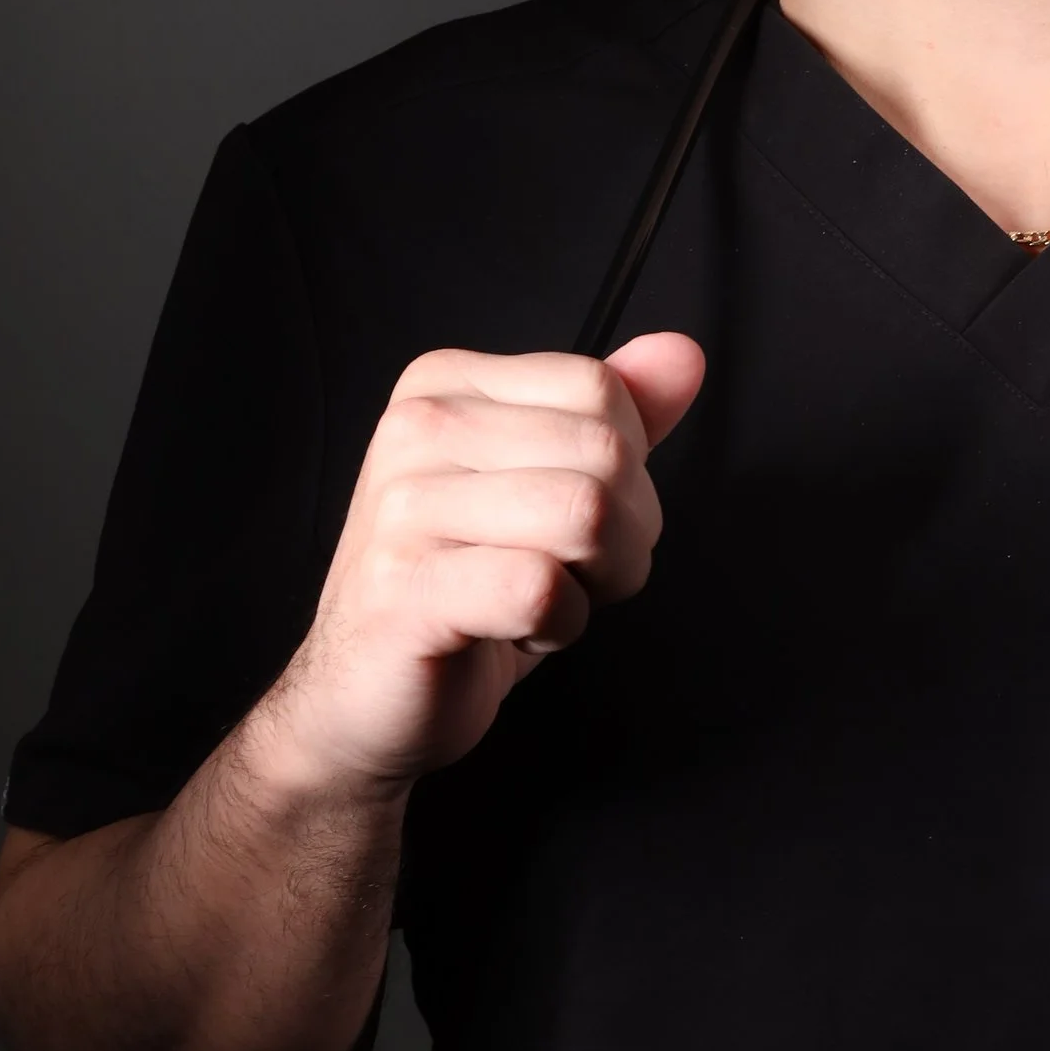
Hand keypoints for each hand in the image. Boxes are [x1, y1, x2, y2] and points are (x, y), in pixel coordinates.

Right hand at [258, 332, 706, 795]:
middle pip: (606, 453)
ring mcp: (402, 506)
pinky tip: (511, 629)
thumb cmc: (464, 590)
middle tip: (564, 571)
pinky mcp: (404, 586)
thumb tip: (681, 355)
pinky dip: (558, 624)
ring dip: (594, 583)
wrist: (368, 694)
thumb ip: (617, 419)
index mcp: (446, 385)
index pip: (600, 390)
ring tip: (537, 599)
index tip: (572, 520)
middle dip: (623, 534)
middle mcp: (417, 428)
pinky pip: (542, 588)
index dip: (625, 472)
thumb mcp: (548, 488)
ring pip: (586, 515)